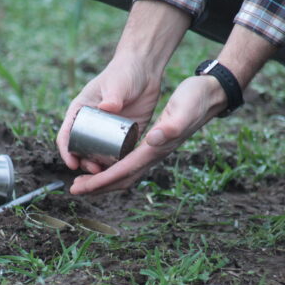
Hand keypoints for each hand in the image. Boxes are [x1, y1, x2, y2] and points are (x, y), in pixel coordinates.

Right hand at [57, 55, 160, 173]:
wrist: (145, 69)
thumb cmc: (124, 71)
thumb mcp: (117, 83)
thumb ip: (113, 95)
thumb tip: (107, 107)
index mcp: (81, 110)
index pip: (67, 134)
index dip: (66, 151)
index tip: (72, 163)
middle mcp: (91, 122)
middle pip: (80, 149)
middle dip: (84, 163)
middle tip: (94, 170)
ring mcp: (107, 129)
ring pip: (97, 153)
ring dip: (98, 166)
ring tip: (105, 174)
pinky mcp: (123, 133)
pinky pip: (116, 152)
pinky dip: (115, 162)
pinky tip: (119, 171)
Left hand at [69, 75, 226, 194]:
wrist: (210, 95)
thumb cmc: (196, 99)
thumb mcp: (184, 108)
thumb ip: (172, 126)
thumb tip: (154, 140)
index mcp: (156, 148)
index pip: (124, 170)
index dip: (101, 180)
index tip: (82, 186)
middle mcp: (154, 154)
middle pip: (122, 179)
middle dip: (97, 186)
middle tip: (75, 189)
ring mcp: (153, 151)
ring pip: (124, 174)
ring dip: (103, 181)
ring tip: (83, 182)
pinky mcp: (152, 144)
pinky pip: (128, 163)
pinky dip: (112, 169)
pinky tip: (100, 166)